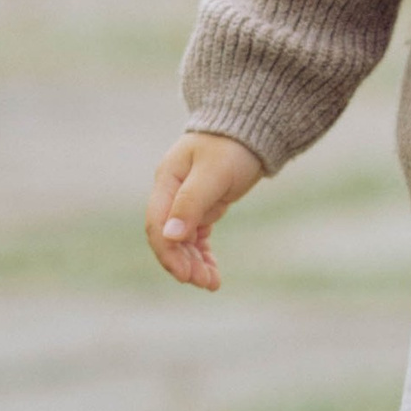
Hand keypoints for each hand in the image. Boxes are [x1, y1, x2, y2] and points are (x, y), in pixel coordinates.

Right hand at [146, 130, 266, 289]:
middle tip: (205, 283)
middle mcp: (172, 192)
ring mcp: (186, 200)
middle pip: (169, 236)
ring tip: (212, 283)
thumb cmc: (232, 145)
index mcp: (167, 181)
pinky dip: (202, 254)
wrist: (253, 127)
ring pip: (183, 241)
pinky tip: (212, 271)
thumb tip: (170, 236)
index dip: (167, 253)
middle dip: (183, 262)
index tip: (185, 275)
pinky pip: (197, 236)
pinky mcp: (203, 205)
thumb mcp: (213, 173)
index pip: (157, 224)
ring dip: (194, 263)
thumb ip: (191, 202)